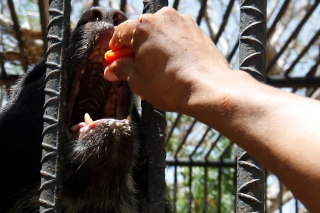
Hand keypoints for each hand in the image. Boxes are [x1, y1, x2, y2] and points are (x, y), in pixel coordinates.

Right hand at [103, 7, 237, 115]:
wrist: (208, 87)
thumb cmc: (170, 84)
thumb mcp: (137, 80)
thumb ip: (121, 70)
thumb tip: (111, 69)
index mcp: (144, 25)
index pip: (120, 34)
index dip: (115, 50)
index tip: (115, 63)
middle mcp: (164, 17)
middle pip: (141, 32)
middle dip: (135, 50)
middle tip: (134, 70)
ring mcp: (183, 22)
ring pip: (160, 34)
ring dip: (154, 48)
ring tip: (156, 72)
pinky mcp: (197, 30)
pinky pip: (177, 37)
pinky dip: (171, 48)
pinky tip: (172, 67)